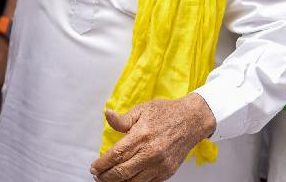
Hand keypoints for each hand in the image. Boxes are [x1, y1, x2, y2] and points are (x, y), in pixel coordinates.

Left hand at [90, 94, 216, 181]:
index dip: (102, 164)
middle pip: (122, 172)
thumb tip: (107, 115)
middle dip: (106, 176)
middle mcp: (151, 153)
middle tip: (98, 175)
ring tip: (109, 179)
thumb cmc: (166, 113)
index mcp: (142, 136)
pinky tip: (126, 180)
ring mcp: (160, 165)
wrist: (192, 120)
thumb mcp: (142, 110)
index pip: (116, 155)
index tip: (94, 167)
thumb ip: (123, 120)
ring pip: (134, 181)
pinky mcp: (167, 172)